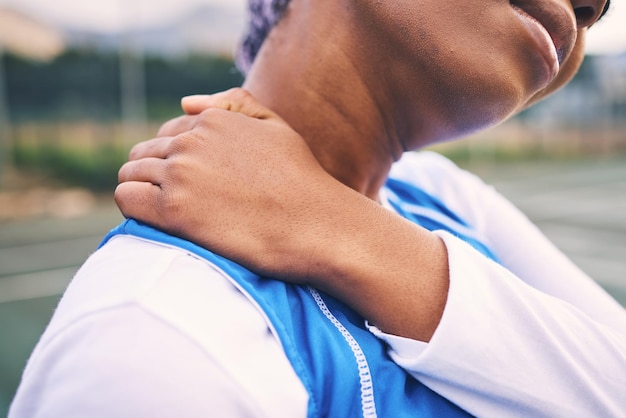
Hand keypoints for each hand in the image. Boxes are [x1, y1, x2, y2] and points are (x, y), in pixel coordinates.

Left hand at [115, 88, 345, 279]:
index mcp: (213, 119)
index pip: (167, 133)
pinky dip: (133, 207)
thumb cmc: (302, 180)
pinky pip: (127, 199)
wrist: (316, 225)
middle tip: (175, 200)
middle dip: (153, 174)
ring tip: (166, 212)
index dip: (174, 158)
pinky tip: (155, 219)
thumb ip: (235, 103)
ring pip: (130, 174)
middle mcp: (191, 141)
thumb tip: (187, 101)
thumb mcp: (276, 127)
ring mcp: (181, 174)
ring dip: (141, 190)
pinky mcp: (174, 210)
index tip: (189, 182)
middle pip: (144, 153)